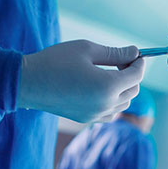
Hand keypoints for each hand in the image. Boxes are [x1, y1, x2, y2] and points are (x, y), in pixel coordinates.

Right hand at [18, 40, 144, 121]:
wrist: (28, 83)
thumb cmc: (55, 61)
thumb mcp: (87, 49)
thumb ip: (115, 53)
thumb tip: (135, 52)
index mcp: (107, 86)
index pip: (137, 75)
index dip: (139, 63)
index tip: (135, 54)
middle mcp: (105, 104)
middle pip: (133, 91)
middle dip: (132, 75)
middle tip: (120, 61)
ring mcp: (96, 114)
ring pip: (124, 103)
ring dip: (123, 89)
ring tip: (109, 74)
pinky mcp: (86, 119)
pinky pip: (111, 113)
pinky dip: (113, 101)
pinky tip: (100, 89)